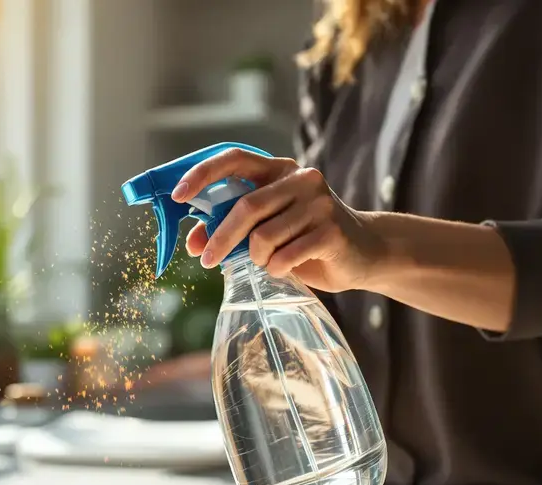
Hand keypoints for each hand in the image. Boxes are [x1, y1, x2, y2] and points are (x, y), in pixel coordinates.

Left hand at [174, 147, 389, 292]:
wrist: (362, 253)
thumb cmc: (305, 238)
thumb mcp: (265, 229)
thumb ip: (230, 228)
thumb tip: (193, 242)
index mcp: (279, 170)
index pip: (234, 158)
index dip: (202, 174)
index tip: (178, 196)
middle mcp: (300, 178)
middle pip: (246, 206)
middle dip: (220, 238)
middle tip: (207, 260)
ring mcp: (319, 203)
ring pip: (264, 237)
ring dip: (256, 258)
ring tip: (266, 263)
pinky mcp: (332, 230)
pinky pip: (285, 256)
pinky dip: (276, 269)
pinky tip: (285, 268)